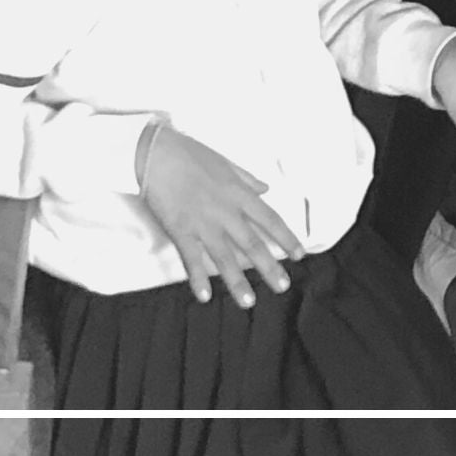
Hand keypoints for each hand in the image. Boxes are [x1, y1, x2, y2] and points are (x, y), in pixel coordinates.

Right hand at [137, 122, 305, 306]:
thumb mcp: (226, 163)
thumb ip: (247, 179)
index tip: (299, 255)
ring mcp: (203, 223)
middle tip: (283, 286)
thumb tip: (266, 188)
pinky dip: (198, 278)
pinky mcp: (180, 230)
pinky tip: (204, 296)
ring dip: (237, 282)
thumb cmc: (190, 154)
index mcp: (240, 194)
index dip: (286, 239)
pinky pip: (191, 258)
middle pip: (253, 244)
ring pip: (225, 257)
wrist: (156, 153)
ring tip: (249, 302)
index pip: (271, 220)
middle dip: (269, 268)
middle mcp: (226, 212)